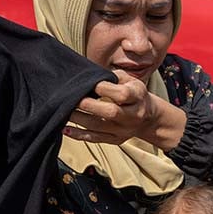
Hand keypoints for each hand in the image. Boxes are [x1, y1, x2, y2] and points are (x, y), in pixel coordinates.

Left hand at [66, 70, 186, 150]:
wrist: (149, 117)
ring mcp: (123, 130)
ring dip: (79, 119)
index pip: (121, 94)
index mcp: (137, 97)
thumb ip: (113, 76)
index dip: (103, 88)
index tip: (88, 83)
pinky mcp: (116, 139)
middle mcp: (132, 115)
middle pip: (110, 112)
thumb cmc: (134, 94)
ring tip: (64, 111)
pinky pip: (96, 139)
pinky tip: (66, 129)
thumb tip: (91, 74)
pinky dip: (79, 135)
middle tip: (71, 97)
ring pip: (99, 127)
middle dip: (88, 105)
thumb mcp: (130, 80)